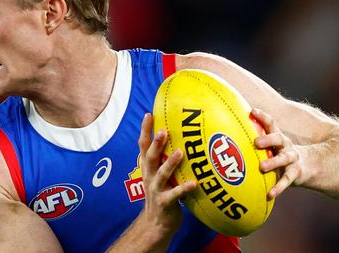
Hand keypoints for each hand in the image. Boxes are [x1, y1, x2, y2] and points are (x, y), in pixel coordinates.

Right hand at [137, 113, 196, 237]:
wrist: (156, 225)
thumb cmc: (163, 195)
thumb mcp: (160, 175)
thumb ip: (166, 160)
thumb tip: (181, 139)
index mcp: (148, 168)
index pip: (143, 146)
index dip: (145, 130)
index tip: (149, 114)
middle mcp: (150, 176)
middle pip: (150, 157)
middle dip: (156, 143)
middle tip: (164, 130)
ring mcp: (157, 190)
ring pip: (162, 174)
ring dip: (170, 163)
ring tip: (180, 152)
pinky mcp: (165, 203)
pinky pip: (176, 195)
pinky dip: (184, 188)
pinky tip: (195, 183)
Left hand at [252, 108, 305, 199]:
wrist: (309, 165)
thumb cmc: (279, 153)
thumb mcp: (271, 145)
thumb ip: (256, 140)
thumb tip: (226, 138)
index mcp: (278, 136)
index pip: (271, 123)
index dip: (262, 117)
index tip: (252, 111)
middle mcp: (286, 145)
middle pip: (278, 139)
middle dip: (267, 139)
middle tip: (256, 142)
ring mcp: (292, 159)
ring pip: (283, 159)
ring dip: (273, 162)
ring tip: (262, 167)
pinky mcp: (295, 173)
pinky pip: (286, 181)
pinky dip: (278, 188)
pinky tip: (270, 194)